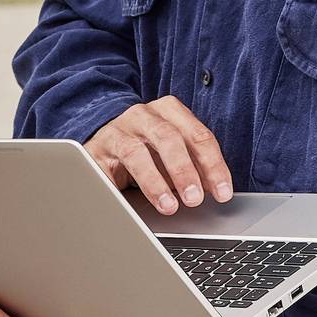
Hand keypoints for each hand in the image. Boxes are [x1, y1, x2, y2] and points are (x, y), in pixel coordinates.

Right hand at [86, 96, 233, 213]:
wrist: (105, 142)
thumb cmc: (148, 149)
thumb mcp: (174, 152)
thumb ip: (195, 166)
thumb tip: (217, 191)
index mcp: (169, 110)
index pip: (197, 135)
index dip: (213, 165)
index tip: (222, 193)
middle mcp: (143, 115)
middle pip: (167, 137)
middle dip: (184, 170)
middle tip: (195, 199)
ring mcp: (117, 130)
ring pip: (135, 152)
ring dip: (154, 182)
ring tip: (168, 206)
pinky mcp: (94, 149)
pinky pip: (104, 169)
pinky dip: (116, 188)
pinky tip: (128, 206)